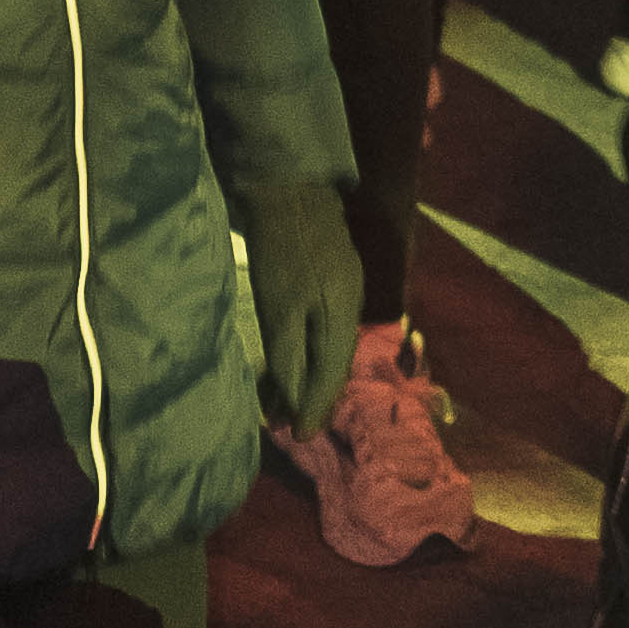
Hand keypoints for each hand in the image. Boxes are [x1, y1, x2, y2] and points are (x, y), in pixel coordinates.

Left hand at [231, 179, 363, 430]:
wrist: (288, 191)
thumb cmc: (279, 250)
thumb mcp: (278, 308)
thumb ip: (288, 355)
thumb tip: (297, 399)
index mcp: (341, 315)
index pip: (331, 374)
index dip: (316, 407)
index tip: (301, 436)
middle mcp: (350, 305)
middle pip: (333, 362)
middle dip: (313, 396)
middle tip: (289, 424)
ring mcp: (343, 289)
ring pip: (327, 345)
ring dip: (306, 374)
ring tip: (280, 401)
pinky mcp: (332, 277)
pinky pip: (323, 328)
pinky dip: (306, 350)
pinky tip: (289, 360)